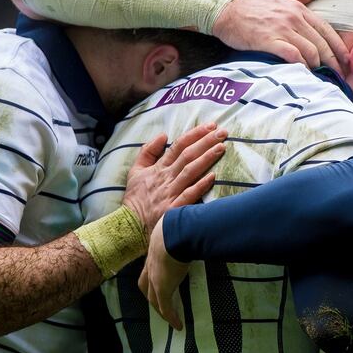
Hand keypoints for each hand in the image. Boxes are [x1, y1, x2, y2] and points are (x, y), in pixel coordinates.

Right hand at [122, 122, 226, 237]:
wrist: (130, 226)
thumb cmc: (136, 199)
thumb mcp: (135, 171)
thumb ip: (147, 151)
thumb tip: (163, 135)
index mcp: (158, 168)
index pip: (178, 146)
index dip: (195, 134)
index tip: (211, 126)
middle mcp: (166, 178)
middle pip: (188, 155)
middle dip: (206, 142)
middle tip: (223, 132)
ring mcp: (170, 193)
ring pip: (190, 171)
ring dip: (206, 158)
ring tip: (222, 147)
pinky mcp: (173, 209)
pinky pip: (188, 195)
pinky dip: (200, 185)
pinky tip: (212, 177)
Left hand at [139, 219, 189, 329]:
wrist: (174, 234)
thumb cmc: (179, 227)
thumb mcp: (178, 228)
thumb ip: (183, 228)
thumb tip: (195, 216)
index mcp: (154, 252)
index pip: (150, 267)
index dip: (152, 275)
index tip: (159, 279)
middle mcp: (151, 267)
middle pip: (145, 286)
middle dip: (151, 294)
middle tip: (159, 303)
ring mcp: (156, 280)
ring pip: (154, 299)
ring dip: (161, 309)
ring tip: (170, 317)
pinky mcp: (163, 289)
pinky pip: (166, 308)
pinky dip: (171, 317)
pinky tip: (178, 325)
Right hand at [211, 0, 349, 73]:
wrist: (226, 12)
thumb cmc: (253, 6)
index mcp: (299, 9)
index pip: (327, 30)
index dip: (339, 47)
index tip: (347, 61)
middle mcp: (294, 18)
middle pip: (322, 44)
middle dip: (334, 62)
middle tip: (339, 76)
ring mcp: (282, 29)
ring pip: (311, 51)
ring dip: (318, 67)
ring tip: (321, 77)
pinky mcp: (269, 41)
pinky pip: (293, 56)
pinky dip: (302, 66)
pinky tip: (305, 74)